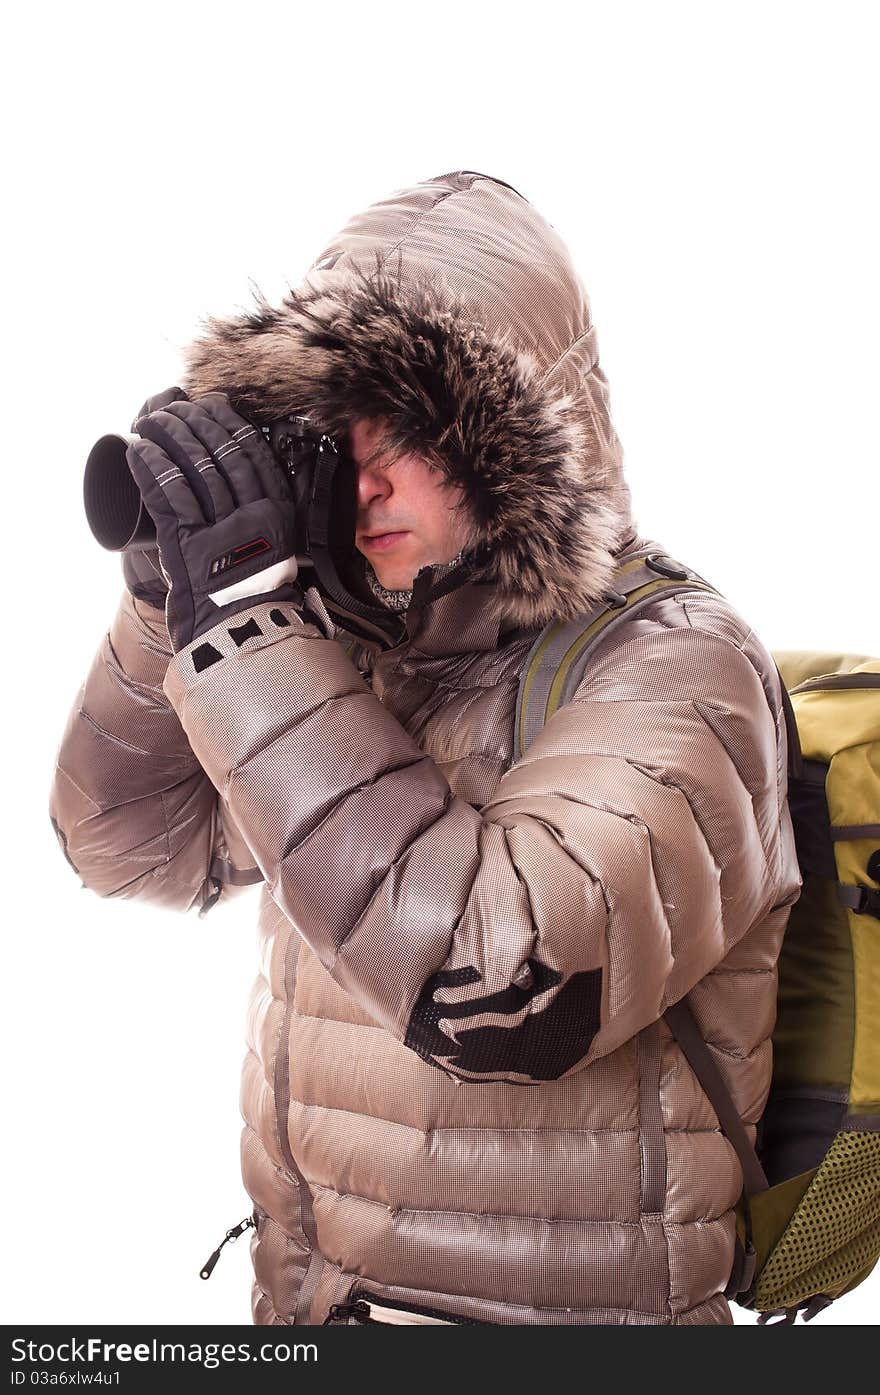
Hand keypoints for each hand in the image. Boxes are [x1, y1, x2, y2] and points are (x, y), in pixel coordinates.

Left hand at [125, 393, 299, 651]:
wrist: (240, 637)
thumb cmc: (252, 596)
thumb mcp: (274, 550)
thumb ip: (265, 520)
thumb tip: (245, 491)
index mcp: (278, 514)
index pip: (254, 454)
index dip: (229, 424)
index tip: (212, 407)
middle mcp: (255, 517)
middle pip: (222, 453)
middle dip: (195, 423)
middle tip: (175, 409)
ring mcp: (223, 531)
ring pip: (194, 467)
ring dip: (168, 436)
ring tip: (151, 421)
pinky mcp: (190, 546)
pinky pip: (168, 494)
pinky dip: (150, 467)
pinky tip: (138, 450)